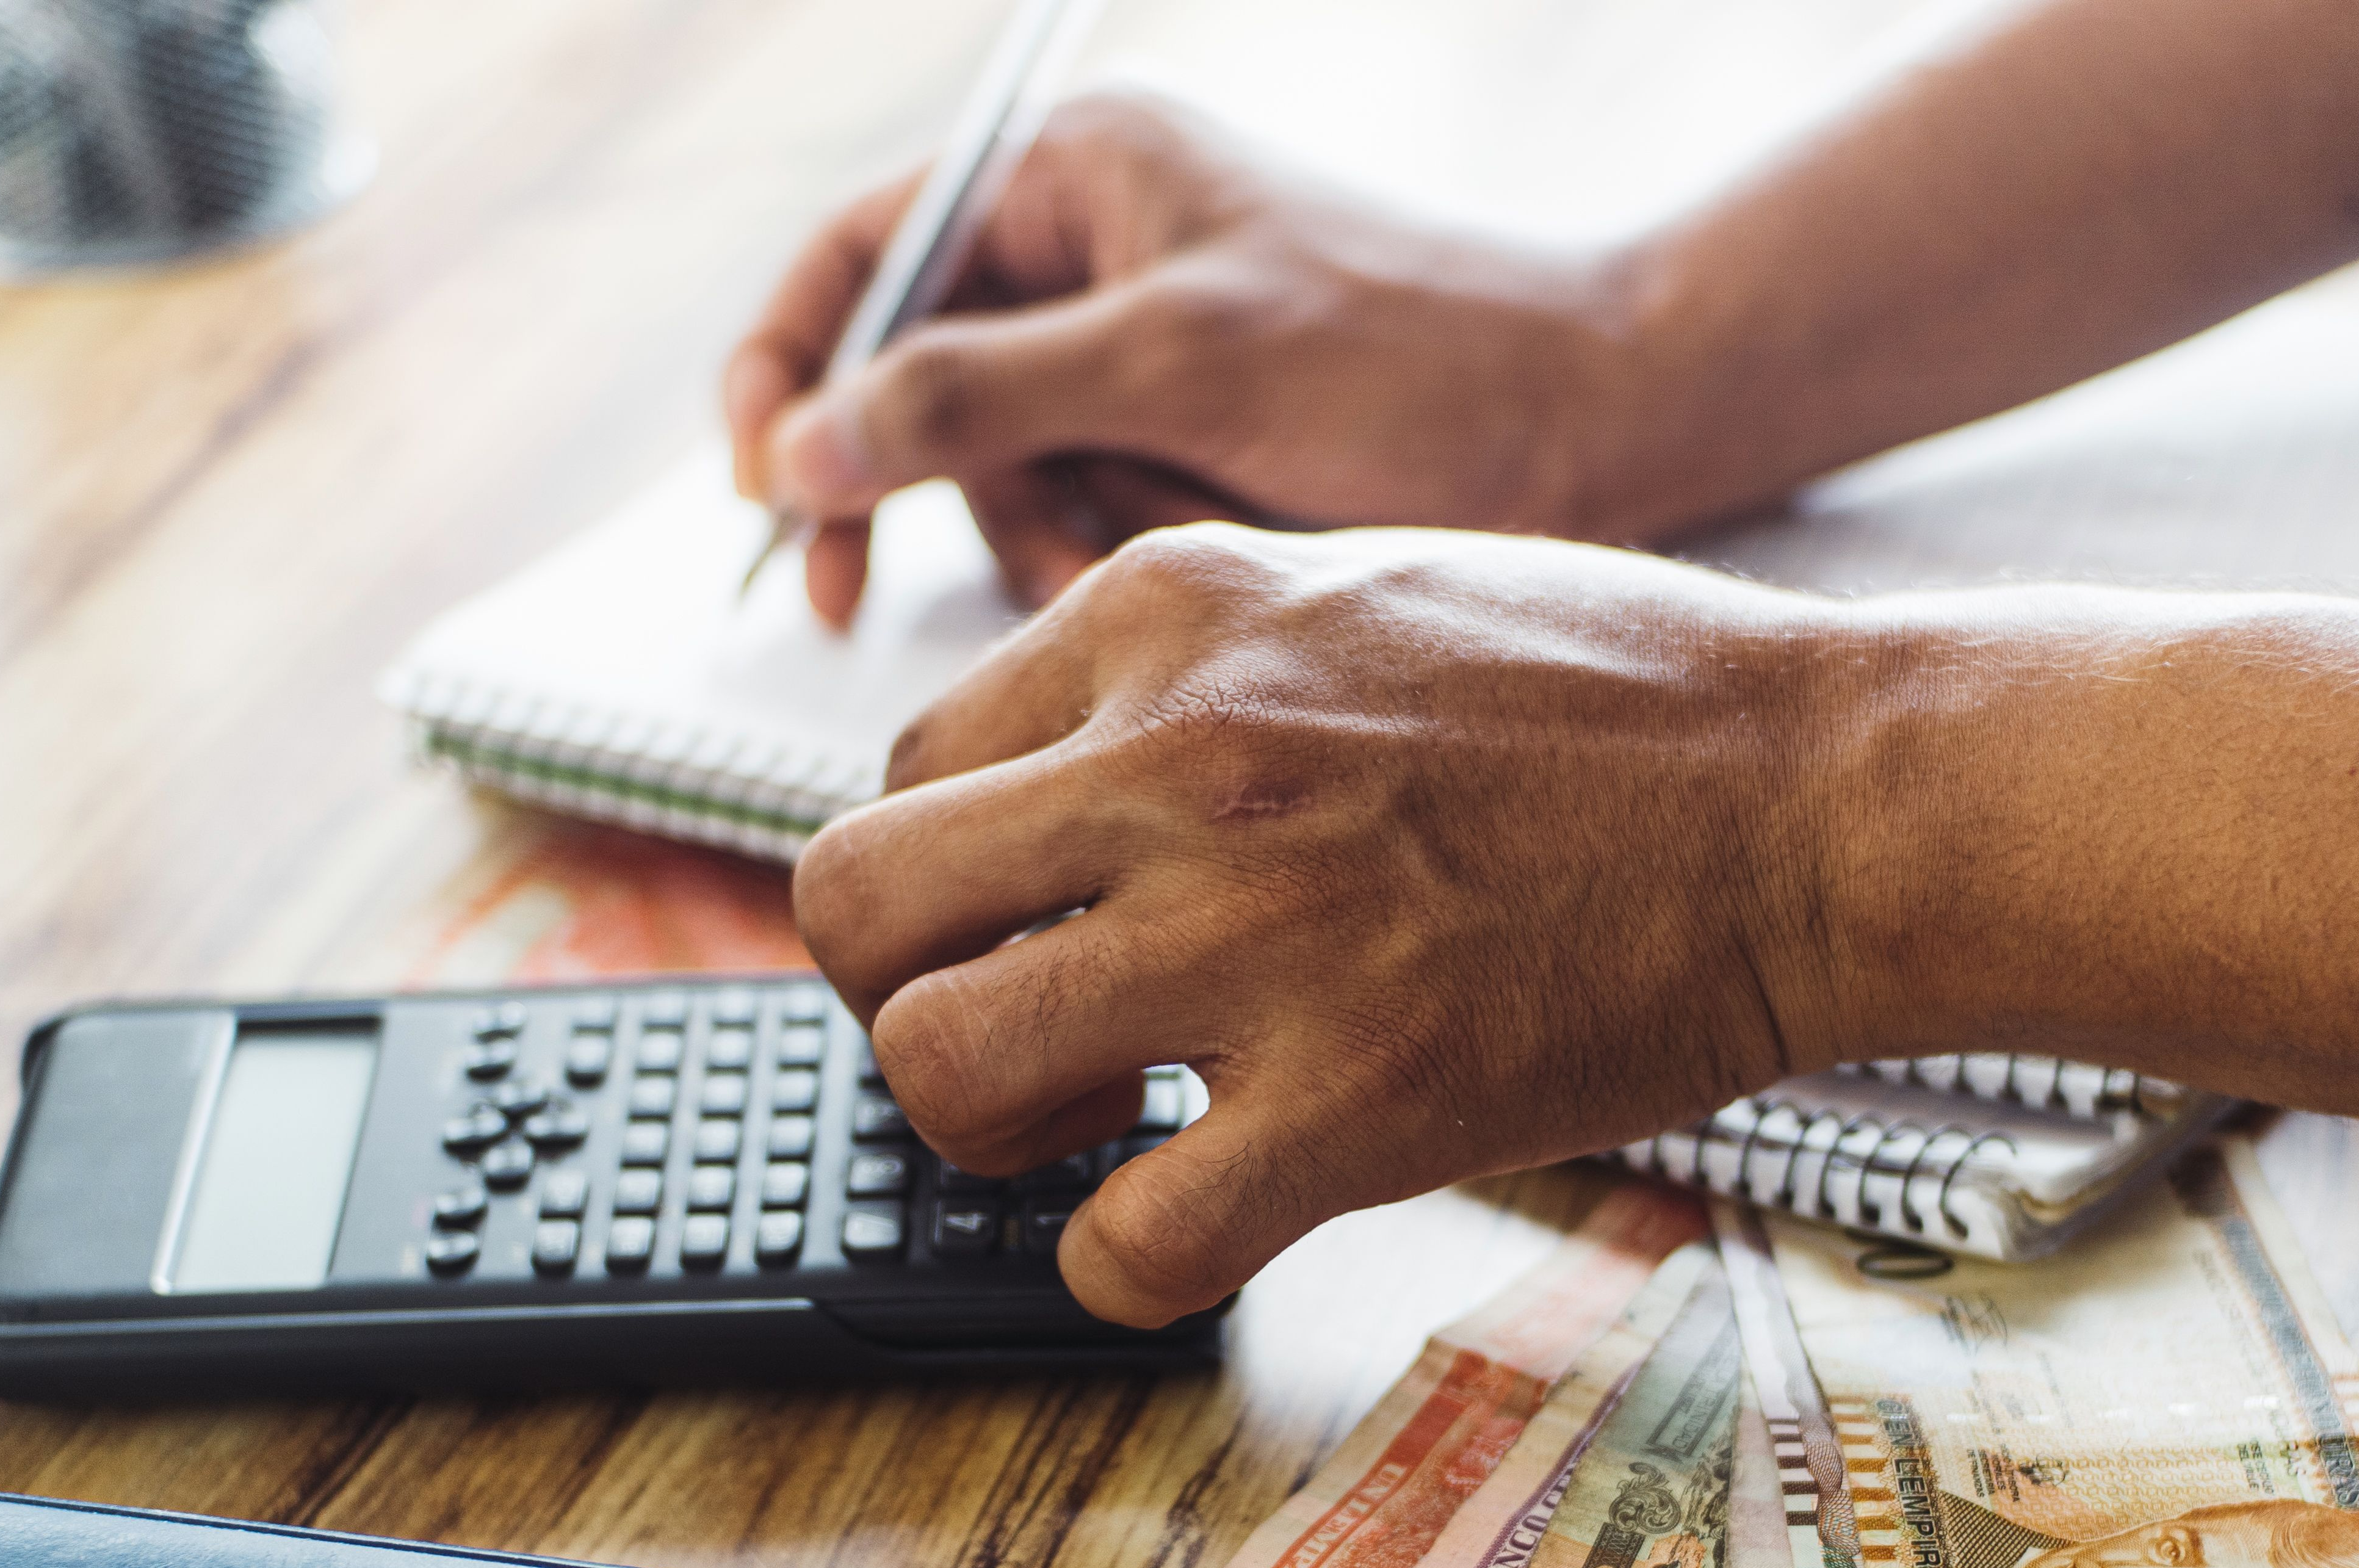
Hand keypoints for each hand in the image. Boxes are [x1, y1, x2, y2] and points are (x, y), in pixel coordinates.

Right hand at [721, 92, 1652, 630]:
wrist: (1592, 432)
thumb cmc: (1412, 357)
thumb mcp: (1173, 363)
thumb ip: (973, 400)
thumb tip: (795, 452)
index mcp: (1073, 174)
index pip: (859, 258)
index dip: (787, 371)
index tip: (766, 491)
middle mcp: (1087, 254)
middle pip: (912, 389)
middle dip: (936, 493)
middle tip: (872, 601)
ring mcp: (1131, 358)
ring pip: (995, 481)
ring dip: (1047, 540)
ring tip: (1147, 549)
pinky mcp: (1181, 449)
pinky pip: (1080, 523)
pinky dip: (1112, 559)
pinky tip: (1184, 561)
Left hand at [788, 524, 1909, 1324]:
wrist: (1828, 791)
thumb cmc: (1625, 701)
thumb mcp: (1354, 592)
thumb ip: (1183, 673)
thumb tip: (1047, 793)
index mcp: (1167, 613)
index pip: (904, 769)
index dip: (947, 886)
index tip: (1033, 935)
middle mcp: (1176, 757)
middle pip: (854, 907)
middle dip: (899, 1001)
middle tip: (1023, 1042)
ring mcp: (1261, 930)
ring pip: (936, 1066)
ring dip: (988, 1130)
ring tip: (1099, 1128)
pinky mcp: (1361, 1097)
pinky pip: (1117, 1240)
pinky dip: (1120, 1263)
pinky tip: (1198, 1220)